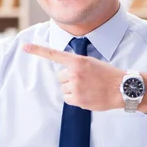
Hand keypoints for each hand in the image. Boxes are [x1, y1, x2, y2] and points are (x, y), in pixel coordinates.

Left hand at [23, 43, 146, 112]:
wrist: (122, 88)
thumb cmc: (108, 75)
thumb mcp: (91, 63)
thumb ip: (76, 65)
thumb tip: (63, 74)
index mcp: (77, 60)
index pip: (53, 54)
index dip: (37, 50)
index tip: (24, 46)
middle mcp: (74, 72)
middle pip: (60, 77)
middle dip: (69, 79)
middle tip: (85, 80)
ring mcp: (75, 86)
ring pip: (64, 88)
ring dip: (73, 89)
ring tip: (89, 88)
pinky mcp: (77, 99)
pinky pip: (68, 99)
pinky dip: (75, 99)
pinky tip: (88, 95)